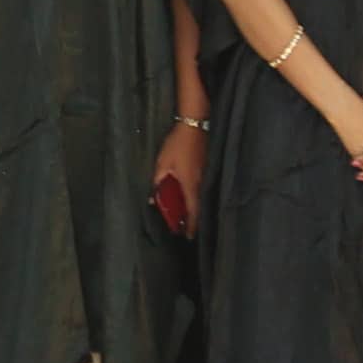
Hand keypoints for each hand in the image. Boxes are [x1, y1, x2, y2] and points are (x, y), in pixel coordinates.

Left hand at [151, 116, 207, 236]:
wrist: (194, 125)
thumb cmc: (177, 144)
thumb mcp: (162, 163)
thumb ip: (159, 182)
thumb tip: (154, 198)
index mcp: (190, 183)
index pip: (192, 210)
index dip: (192, 224)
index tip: (190, 236)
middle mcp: (201, 182)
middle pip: (199, 207)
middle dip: (194, 220)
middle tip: (187, 230)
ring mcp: (207, 175)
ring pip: (202, 198)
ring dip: (196, 209)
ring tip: (189, 218)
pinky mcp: (208, 169)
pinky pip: (204, 188)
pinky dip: (198, 197)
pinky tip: (192, 198)